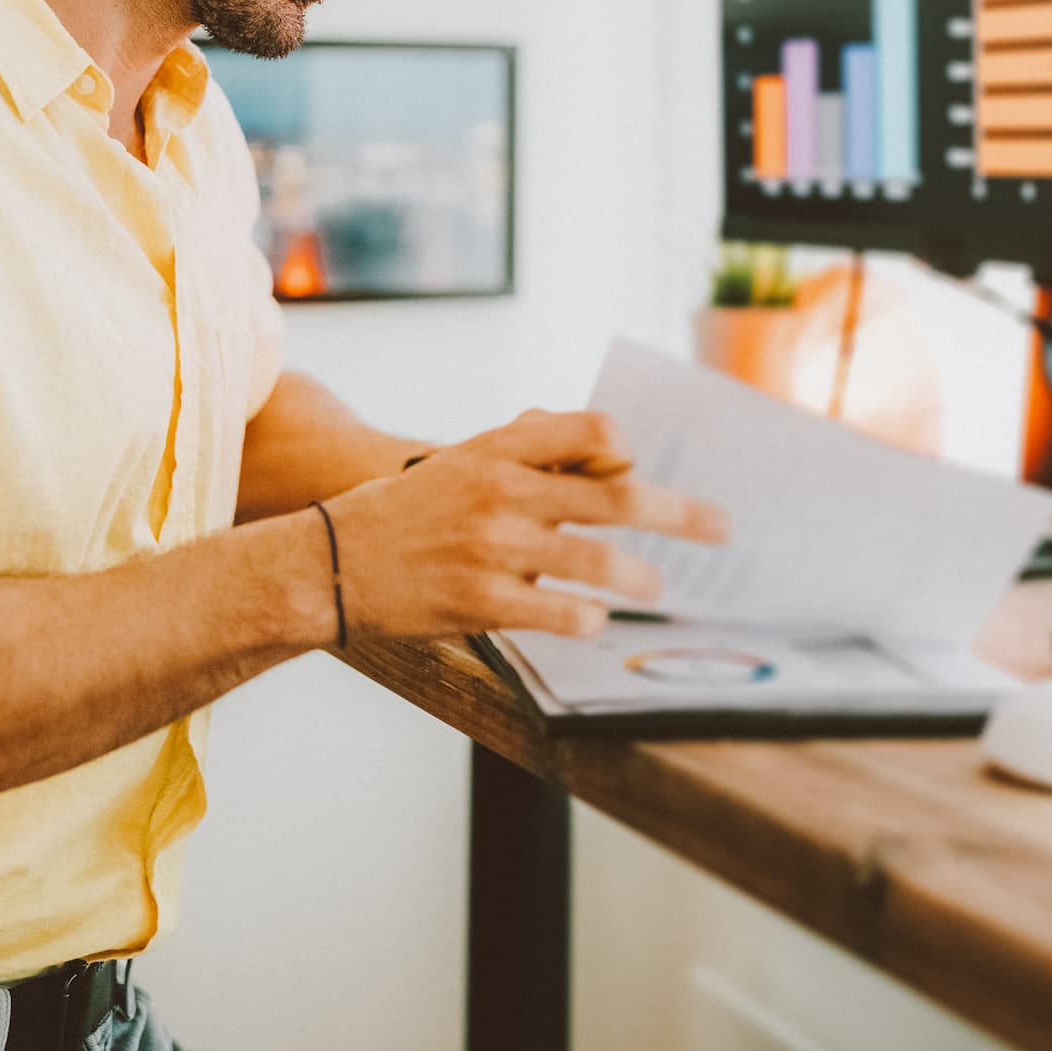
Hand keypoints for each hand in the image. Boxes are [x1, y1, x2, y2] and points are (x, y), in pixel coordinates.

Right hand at [316, 409, 725, 640]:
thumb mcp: (464, 463)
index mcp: (498, 449)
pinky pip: (560, 612)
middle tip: (720, 527)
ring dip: (642, 576)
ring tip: (659, 586)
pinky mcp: (481, 601)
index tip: (644, 469)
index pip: (590, 430)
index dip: (627, 450)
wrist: (332, 562)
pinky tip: (594, 619)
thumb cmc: (408, 512)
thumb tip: (608, 453)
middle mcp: (500, 492)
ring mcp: (492, 548)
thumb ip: (529, 451)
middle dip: (679, 514)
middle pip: (615, 497)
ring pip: (597, 560)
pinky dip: (589, 617)